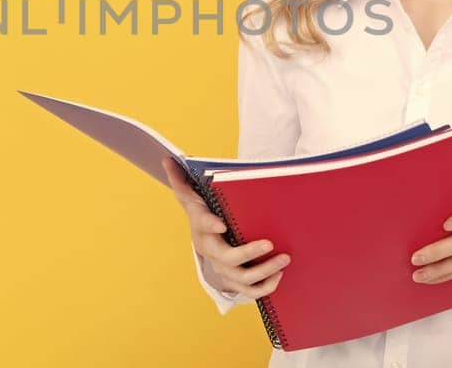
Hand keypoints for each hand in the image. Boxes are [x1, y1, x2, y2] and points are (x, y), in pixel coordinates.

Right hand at [162, 156, 290, 298]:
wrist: (207, 248)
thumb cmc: (203, 218)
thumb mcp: (192, 199)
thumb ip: (182, 180)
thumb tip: (167, 158)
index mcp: (202, 230)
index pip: (203, 226)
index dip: (210, 225)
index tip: (222, 223)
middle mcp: (212, 253)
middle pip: (228, 259)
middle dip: (250, 253)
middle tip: (270, 243)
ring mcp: (224, 270)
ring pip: (243, 278)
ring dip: (265, 271)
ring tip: (284, 258)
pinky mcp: (235, 282)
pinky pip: (251, 291)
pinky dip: (266, 286)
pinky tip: (279, 274)